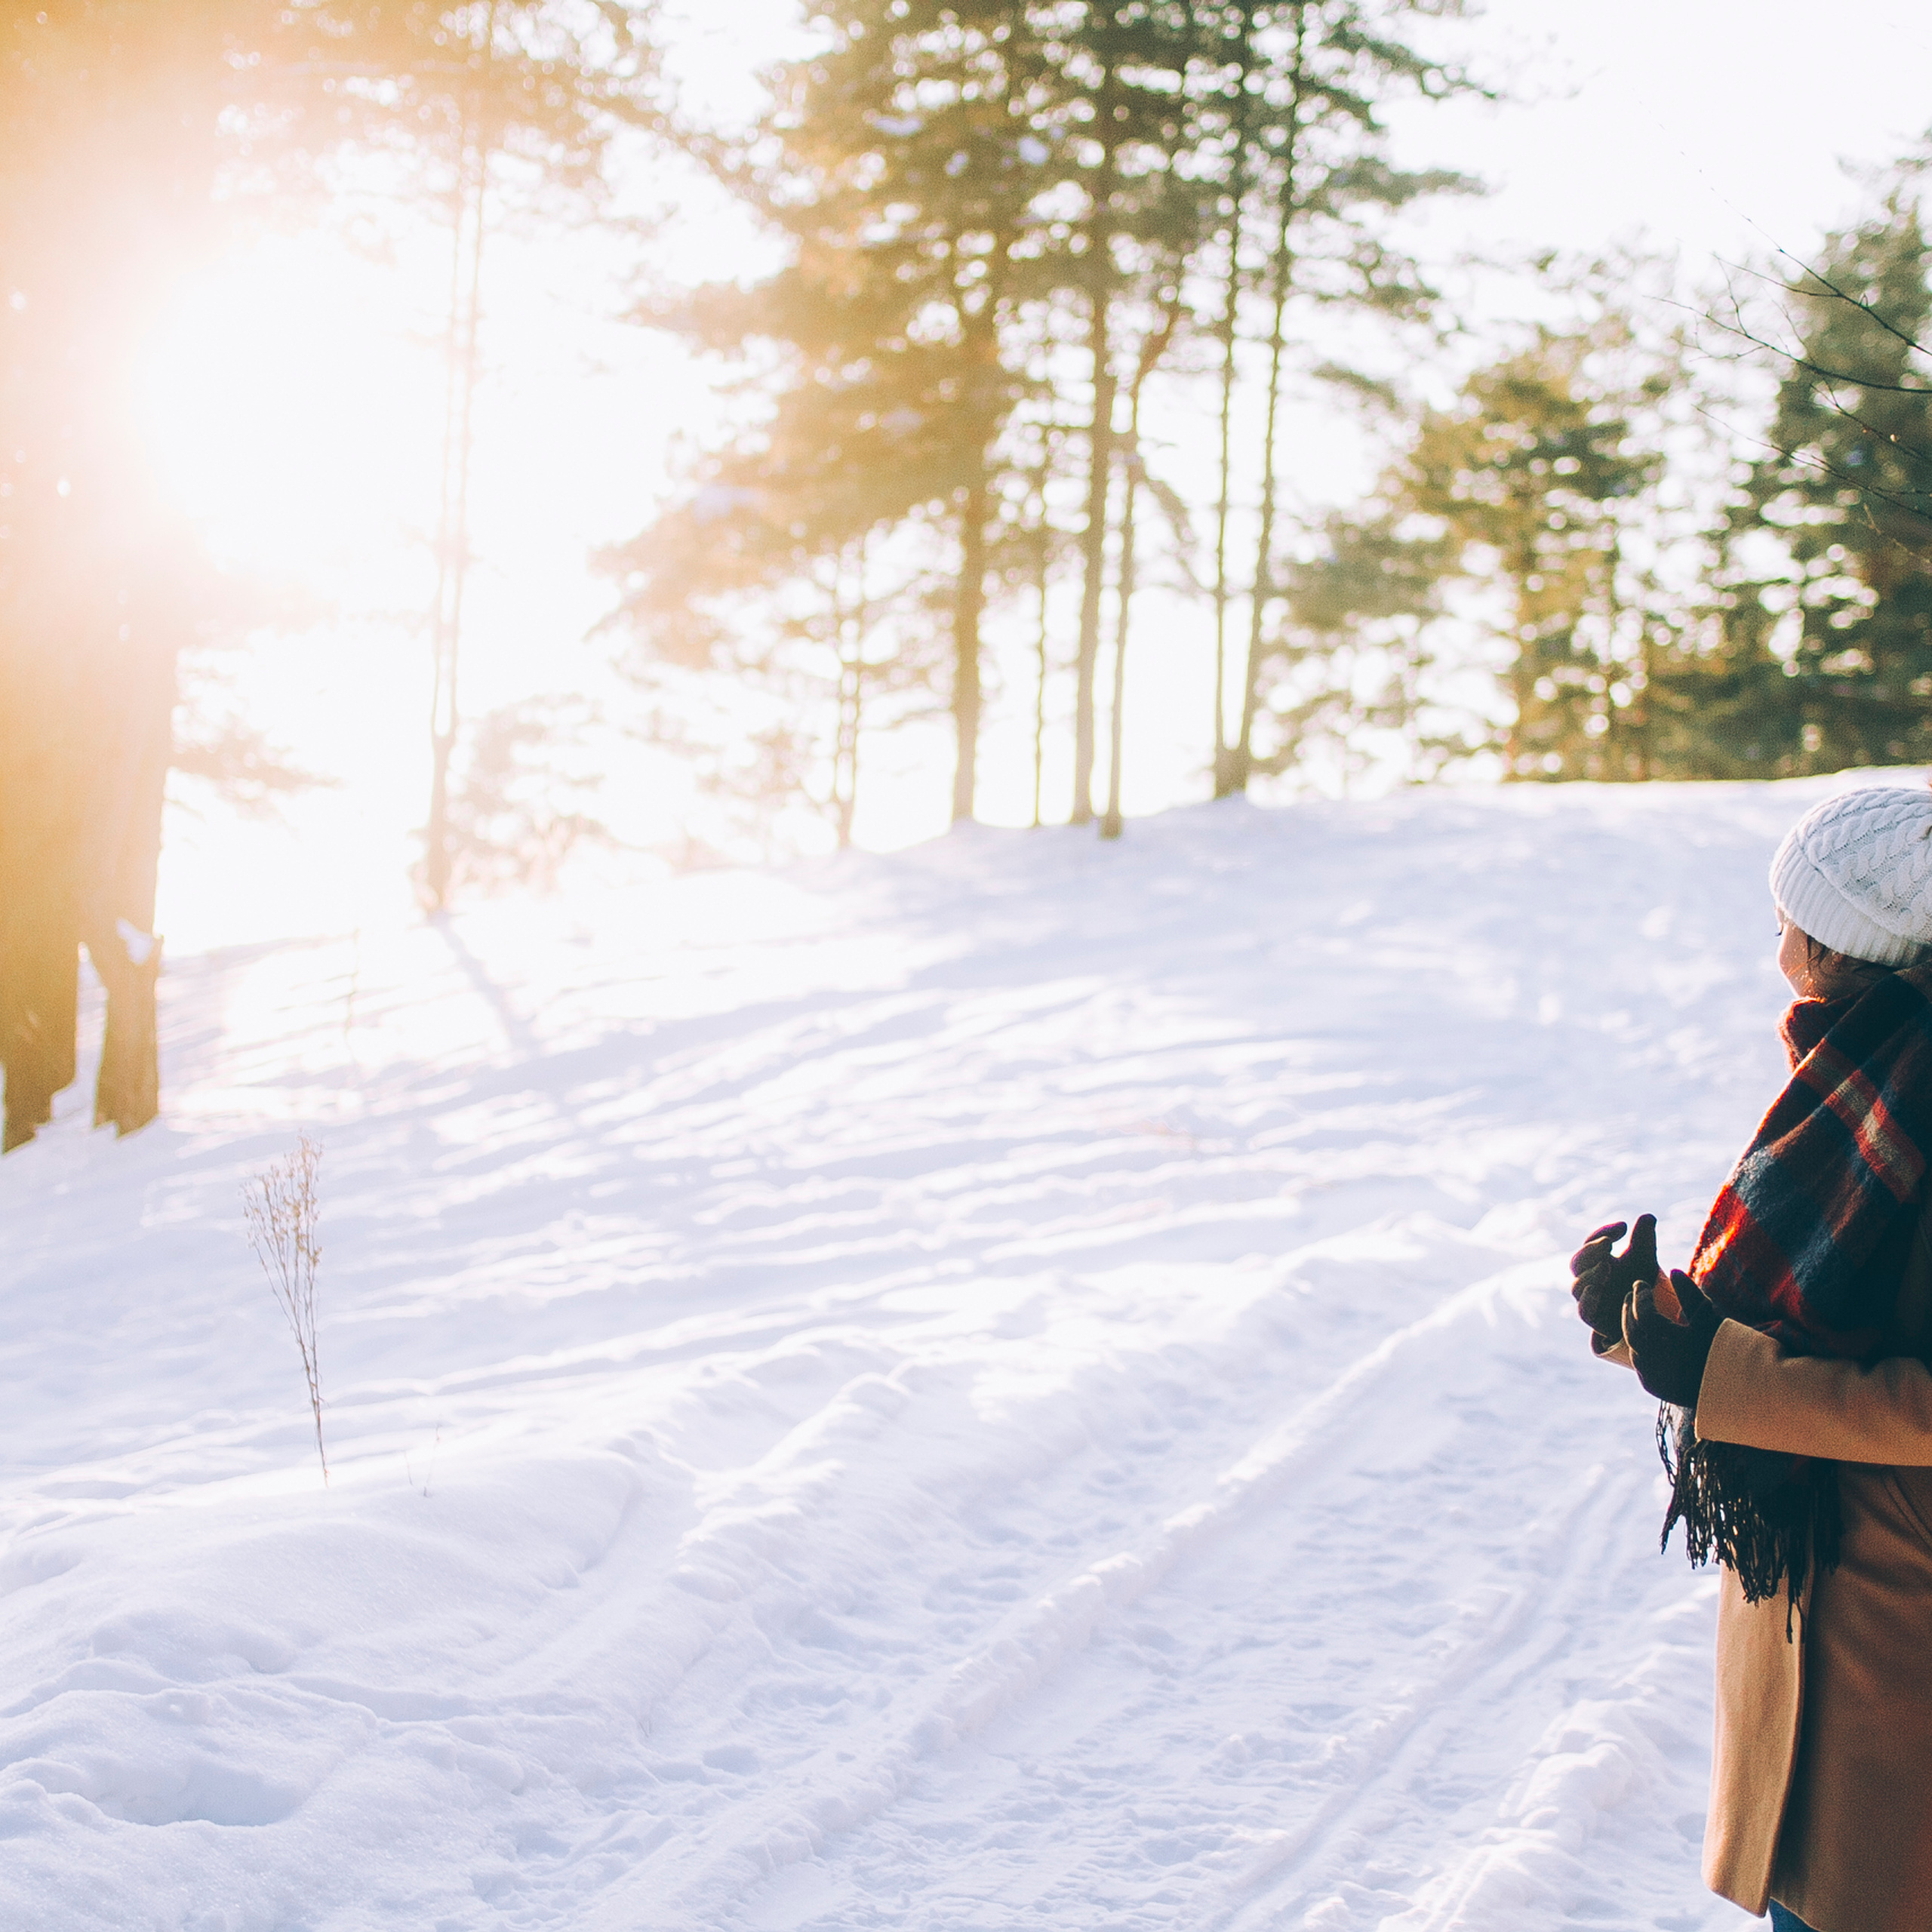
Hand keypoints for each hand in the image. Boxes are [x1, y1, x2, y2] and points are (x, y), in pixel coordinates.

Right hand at [1570, 1214, 1658, 1346]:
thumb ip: (1644, 1239)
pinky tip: (1599, 1288)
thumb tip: (1648, 1216)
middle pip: (1578, 1262)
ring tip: (1606, 1265)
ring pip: (1578, 1286)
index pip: (1591, 1243)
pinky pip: (1584, 1310)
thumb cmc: (1640, 1283)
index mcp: (1596, 1260)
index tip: (1624, 1226)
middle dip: (1591, 1251)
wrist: (1645, 1316)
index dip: (1603, 1232)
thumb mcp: (1645, 1259)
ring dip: (1591, 1274)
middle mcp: (1588, 1278)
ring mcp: (1589, 1299)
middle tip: (1608, 1243)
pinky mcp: (1595, 1319)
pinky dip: (1589, 1299)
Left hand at [1625, 1269, 1721, 1406]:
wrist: (1734, 1390)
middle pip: (1632, 1329)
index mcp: (1668, 1342)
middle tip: (1631, 1294)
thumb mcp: (1709, 1319)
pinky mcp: (1652, 1386)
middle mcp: (1655, 1360)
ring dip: (1631, 1327)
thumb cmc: (1724, 1350)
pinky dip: (1637, 1347)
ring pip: (1632, 1346)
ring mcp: (1651, 1376)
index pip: (1643, 1313)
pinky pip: (1638, 1363)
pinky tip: (1640, 1336)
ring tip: (1633, 1311)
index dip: (1640, 1296)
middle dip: (1629, 1309)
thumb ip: (1689, 1294)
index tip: (1640, 1283)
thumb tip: (1674, 1270)